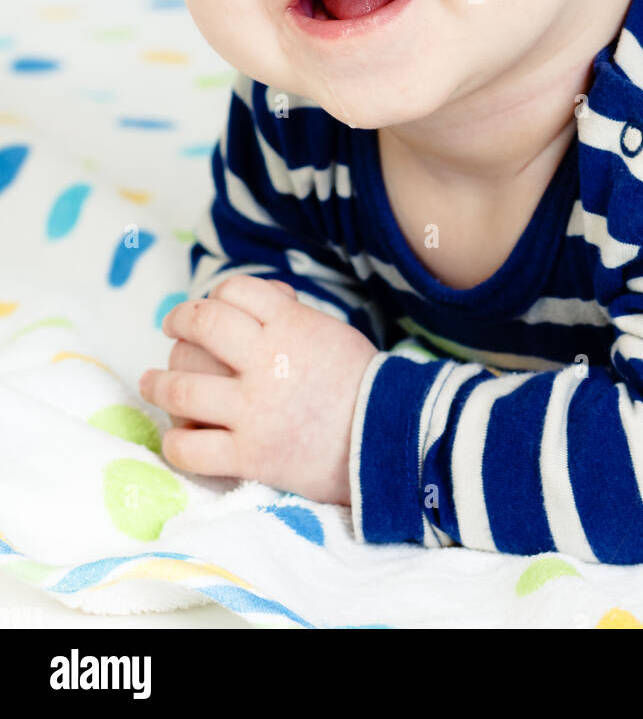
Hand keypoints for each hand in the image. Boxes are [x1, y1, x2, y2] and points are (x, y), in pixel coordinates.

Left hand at [138, 275, 379, 504]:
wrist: (388, 440)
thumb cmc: (362, 383)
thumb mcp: (331, 331)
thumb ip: (291, 315)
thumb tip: (256, 299)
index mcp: (290, 324)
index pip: (234, 290)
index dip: (215, 295)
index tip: (208, 308)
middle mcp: (266, 361)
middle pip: (201, 325)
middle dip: (178, 322)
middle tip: (171, 329)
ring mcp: (254, 410)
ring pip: (183, 387)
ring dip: (158, 382)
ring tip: (150, 382)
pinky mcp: (250, 455)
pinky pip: (192, 447)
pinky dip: (175, 440)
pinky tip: (175, 435)